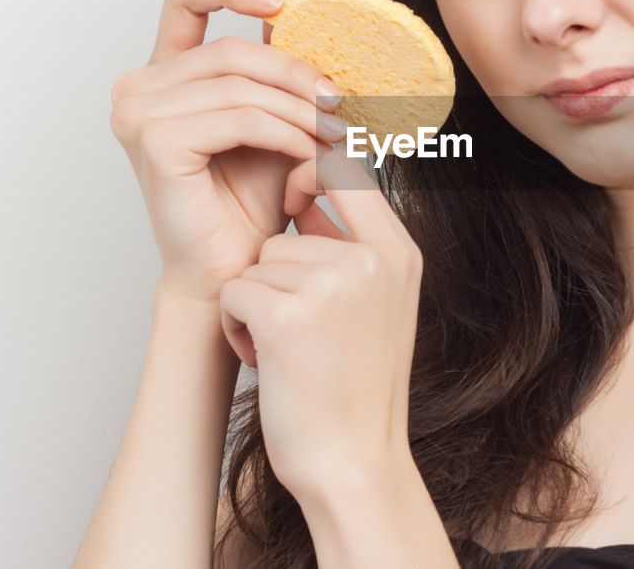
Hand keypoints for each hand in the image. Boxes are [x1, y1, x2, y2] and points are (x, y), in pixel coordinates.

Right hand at [109, 0, 345, 303]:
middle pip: (232, 48)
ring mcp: (138, 113)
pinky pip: (239, 117)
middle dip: (296, 74)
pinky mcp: (156, 142)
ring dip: (298, 110)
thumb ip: (277, 71)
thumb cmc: (252, 203)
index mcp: (161, 73)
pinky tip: (308, 153)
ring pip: (240, 84)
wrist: (234, 271)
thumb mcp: (274, 119)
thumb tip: (309, 19)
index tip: (282, 1)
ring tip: (332, 136)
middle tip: (340, 103)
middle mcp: (138, 87)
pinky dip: (284, 133)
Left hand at [218, 146, 423, 498]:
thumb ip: (350, 246)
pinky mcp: (286, 314)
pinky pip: (234, 291)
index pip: (346, 171)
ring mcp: (331, 285)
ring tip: (285, 349)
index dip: (309, 175)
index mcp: (399, 253)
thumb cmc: (357, 388)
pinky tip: (263, 359)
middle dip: (275, 278)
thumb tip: (304, 194)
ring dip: (254, 304)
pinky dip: (235, 326)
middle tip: (299, 330)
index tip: (292, 203)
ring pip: (257, 264)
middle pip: (286, 233)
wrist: (353, 462)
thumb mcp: (378, 304)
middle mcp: (370, 261)